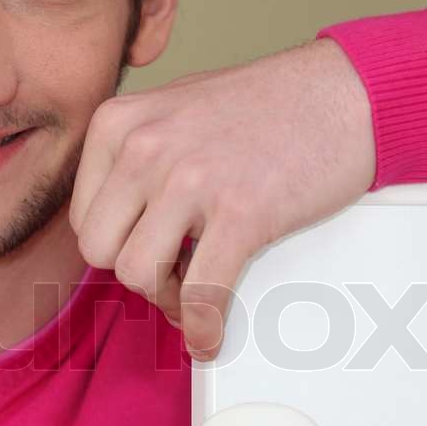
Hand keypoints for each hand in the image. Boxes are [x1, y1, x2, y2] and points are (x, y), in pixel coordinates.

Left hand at [68, 38, 376, 359]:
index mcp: (119, 122)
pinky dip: (203, 326)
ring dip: (169, 297)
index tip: (151, 249)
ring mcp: (191, 179)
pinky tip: (211, 333)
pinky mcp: (241, 212)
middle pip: (100, 251)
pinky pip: (201, 294)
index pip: (84, 216)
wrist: (342, 92)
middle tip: (174, 272)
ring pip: (139, 276)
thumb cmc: (267, 105)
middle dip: (136, 272)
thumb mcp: (175, 110)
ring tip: (198, 288)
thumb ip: (138, 157)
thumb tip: (124, 224)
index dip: (118, 244)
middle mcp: (145, 146)